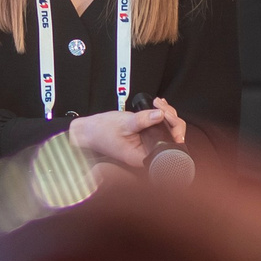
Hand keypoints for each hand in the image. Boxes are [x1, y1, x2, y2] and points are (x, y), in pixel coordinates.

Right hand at [65, 99, 187, 173]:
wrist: (87, 131)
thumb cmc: (100, 132)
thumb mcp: (123, 123)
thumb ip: (143, 120)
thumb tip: (161, 114)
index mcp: (143, 156)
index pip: (169, 144)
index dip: (173, 128)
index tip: (165, 114)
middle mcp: (147, 153)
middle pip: (171, 136)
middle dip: (170, 117)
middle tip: (160, 105)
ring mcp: (147, 145)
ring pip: (167, 130)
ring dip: (165, 114)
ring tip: (157, 103)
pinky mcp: (144, 138)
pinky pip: (159, 127)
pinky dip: (160, 115)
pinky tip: (156, 106)